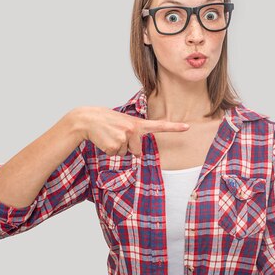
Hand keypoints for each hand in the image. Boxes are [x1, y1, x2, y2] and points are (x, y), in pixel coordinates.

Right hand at [70, 106, 189, 157]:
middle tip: (116, 135)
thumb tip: (137, 154)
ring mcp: (124, 138)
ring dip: (117, 148)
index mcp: (137, 123)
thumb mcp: (124, 122)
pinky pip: (115, 155)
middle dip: (127, 148)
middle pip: (137, 152)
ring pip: (125, 154)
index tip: (187, 127)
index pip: (159, 126)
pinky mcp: (114, 145)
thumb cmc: (106, 121)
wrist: (87, 119)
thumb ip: (134, 133)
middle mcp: (133, 130)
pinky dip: (109, 150)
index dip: (174, 127)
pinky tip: (104, 139)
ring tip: (109, 136)